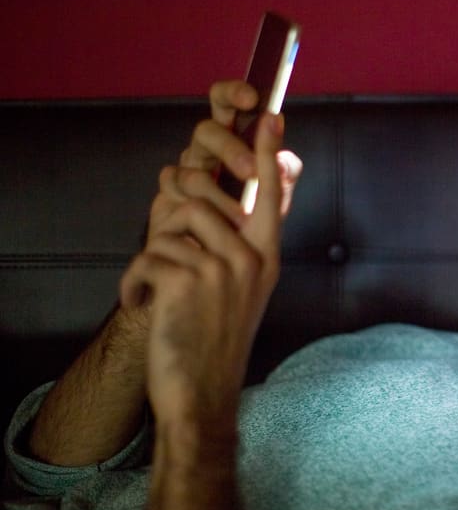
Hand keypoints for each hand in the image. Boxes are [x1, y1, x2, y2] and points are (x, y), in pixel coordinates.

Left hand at [120, 86, 301, 427]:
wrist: (204, 393)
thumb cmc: (217, 340)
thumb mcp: (244, 292)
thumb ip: (237, 247)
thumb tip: (206, 202)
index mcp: (267, 255)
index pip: (271, 194)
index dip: (268, 153)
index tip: (272, 116)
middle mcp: (251, 257)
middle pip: (201, 194)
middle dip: (171, 208)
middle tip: (164, 241)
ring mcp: (222, 269)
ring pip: (173, 221)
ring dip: (152, 252)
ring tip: (156, 285)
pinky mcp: (188, 282)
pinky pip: (148, 255)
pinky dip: (134, 283)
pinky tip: (142, 305)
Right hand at [149, 81, 299, 241]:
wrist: (225, 265)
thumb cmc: (253, 223)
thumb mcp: (276, 200)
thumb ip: (283, 175)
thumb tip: (282, 154)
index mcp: (234, 139)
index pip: (228, 104)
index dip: (234, 93)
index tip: (251, 98)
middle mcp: (206, 149)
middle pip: (206, 130)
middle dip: (230, 148)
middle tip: (252, 172)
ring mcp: (184, 169)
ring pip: (192, 164)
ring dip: (219, 193)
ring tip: (241, 219)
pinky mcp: (167, 193)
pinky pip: (174, 186)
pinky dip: (197, 205)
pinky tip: (211, 223)